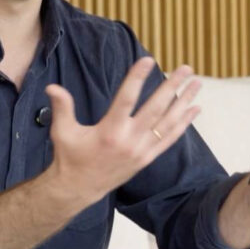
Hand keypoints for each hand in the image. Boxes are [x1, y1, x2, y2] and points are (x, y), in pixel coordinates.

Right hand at [46, 57, 201, 203]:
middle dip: (172, 86)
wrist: (79, 188)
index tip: (148, 60)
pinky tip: (194, 109)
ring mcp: (142, 150)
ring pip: (168, 122)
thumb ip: (62, 107)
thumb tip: (52, 87)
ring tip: (197, 84)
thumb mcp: (62, 131)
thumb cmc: (69, 157)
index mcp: (109, 131)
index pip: (127, 98)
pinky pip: (170, 138)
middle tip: (186, 68)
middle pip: (156, 108)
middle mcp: (129, 140)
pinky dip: (184, 123)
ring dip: (184, 102)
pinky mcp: (147, 158)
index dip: (137, 78)